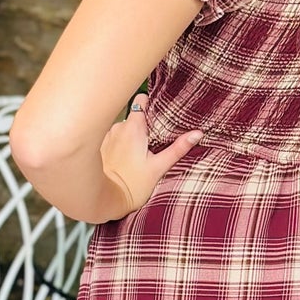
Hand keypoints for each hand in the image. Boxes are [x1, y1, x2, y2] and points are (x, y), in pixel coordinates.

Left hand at [100, 91, 204, 217]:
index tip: (161, 113)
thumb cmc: (133, 185)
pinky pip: (116, 136)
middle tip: (157, 137)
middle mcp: (119, 127)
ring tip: (144, 148)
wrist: (105, 199)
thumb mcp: (159, 167)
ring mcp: (109, 135)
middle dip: (147, 122)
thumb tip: (197, 134)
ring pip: (126, 125)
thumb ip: (178, 148)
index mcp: (133, 127)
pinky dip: (124, 141)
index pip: (142, 99)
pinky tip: (130, 155)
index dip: (152, 103)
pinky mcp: (103, 145)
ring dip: (135, 132)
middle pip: (136, 113)